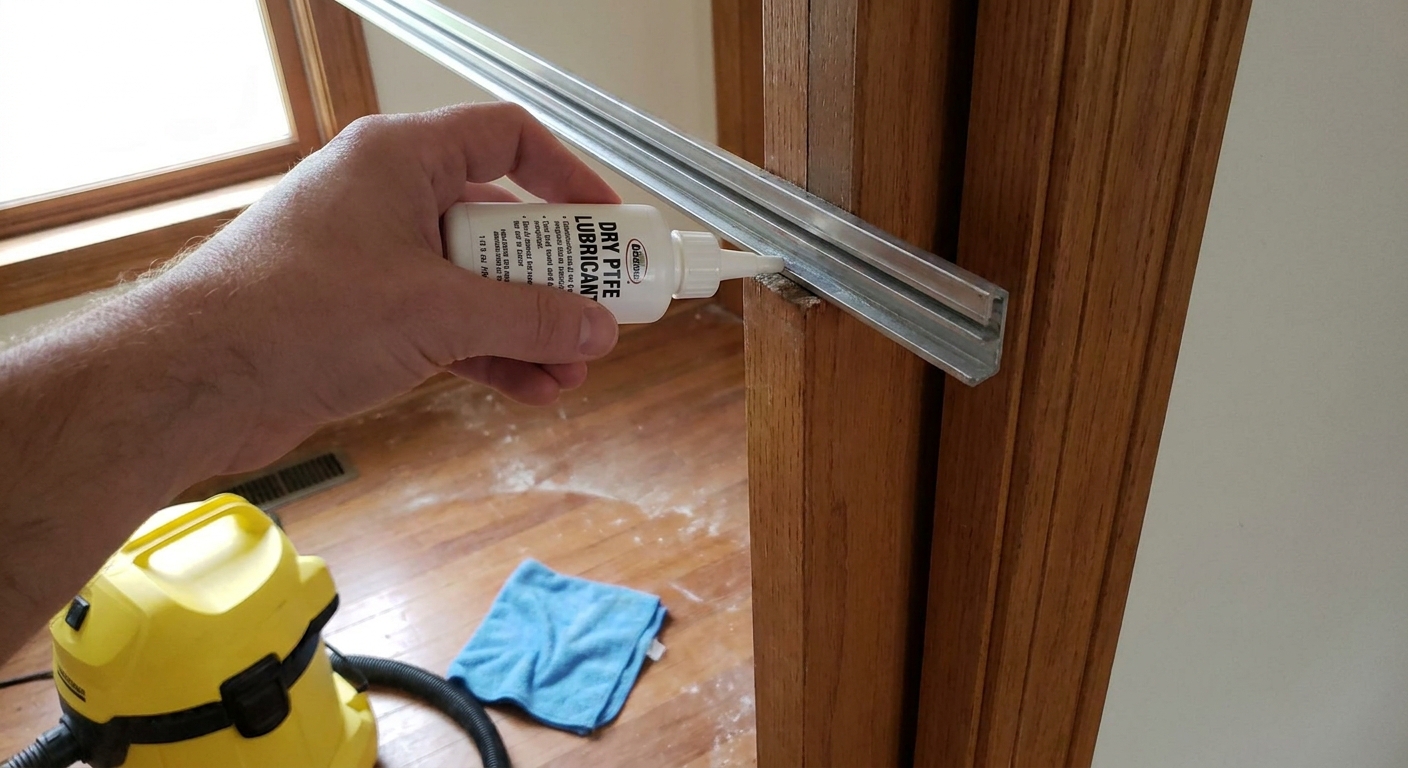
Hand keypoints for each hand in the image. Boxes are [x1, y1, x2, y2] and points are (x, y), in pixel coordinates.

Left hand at [137, 103, 621, 471]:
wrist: (192, 383)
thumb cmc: (292, 315)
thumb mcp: (436, 313)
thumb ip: (527, 318)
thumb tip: (597, 327)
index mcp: (400, 158)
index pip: (507, 140)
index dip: (568, 178)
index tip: (607, 226)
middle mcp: (388, 198)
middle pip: (500, 222)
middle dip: (554, 278)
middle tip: (601, 313)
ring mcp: (373, 259)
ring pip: (475, 282)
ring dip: (527, 327)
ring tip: (574, 369)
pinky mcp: (361, 316)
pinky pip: (445, 324)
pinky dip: (488, 352)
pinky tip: (532, 390)